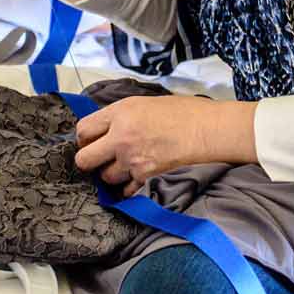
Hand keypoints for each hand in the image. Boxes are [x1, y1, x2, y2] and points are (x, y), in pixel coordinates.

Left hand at [74, 96, 256, 195]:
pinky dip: (129, 187)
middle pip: (85, 159)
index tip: (92, 142)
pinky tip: (139, 177)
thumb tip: (105, 129)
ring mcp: (133, 160)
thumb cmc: (185, 113)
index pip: (83, 130)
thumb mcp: (146, 103)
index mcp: (120, 112)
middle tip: (101, 160)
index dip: (84, 139)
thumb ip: (122, 116)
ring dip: (113, 174)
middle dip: (90, 161)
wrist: (210, 130)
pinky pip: (126, 190)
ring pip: (106, 177)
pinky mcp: (146, 177)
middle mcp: (121, 137)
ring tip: (127, 167)